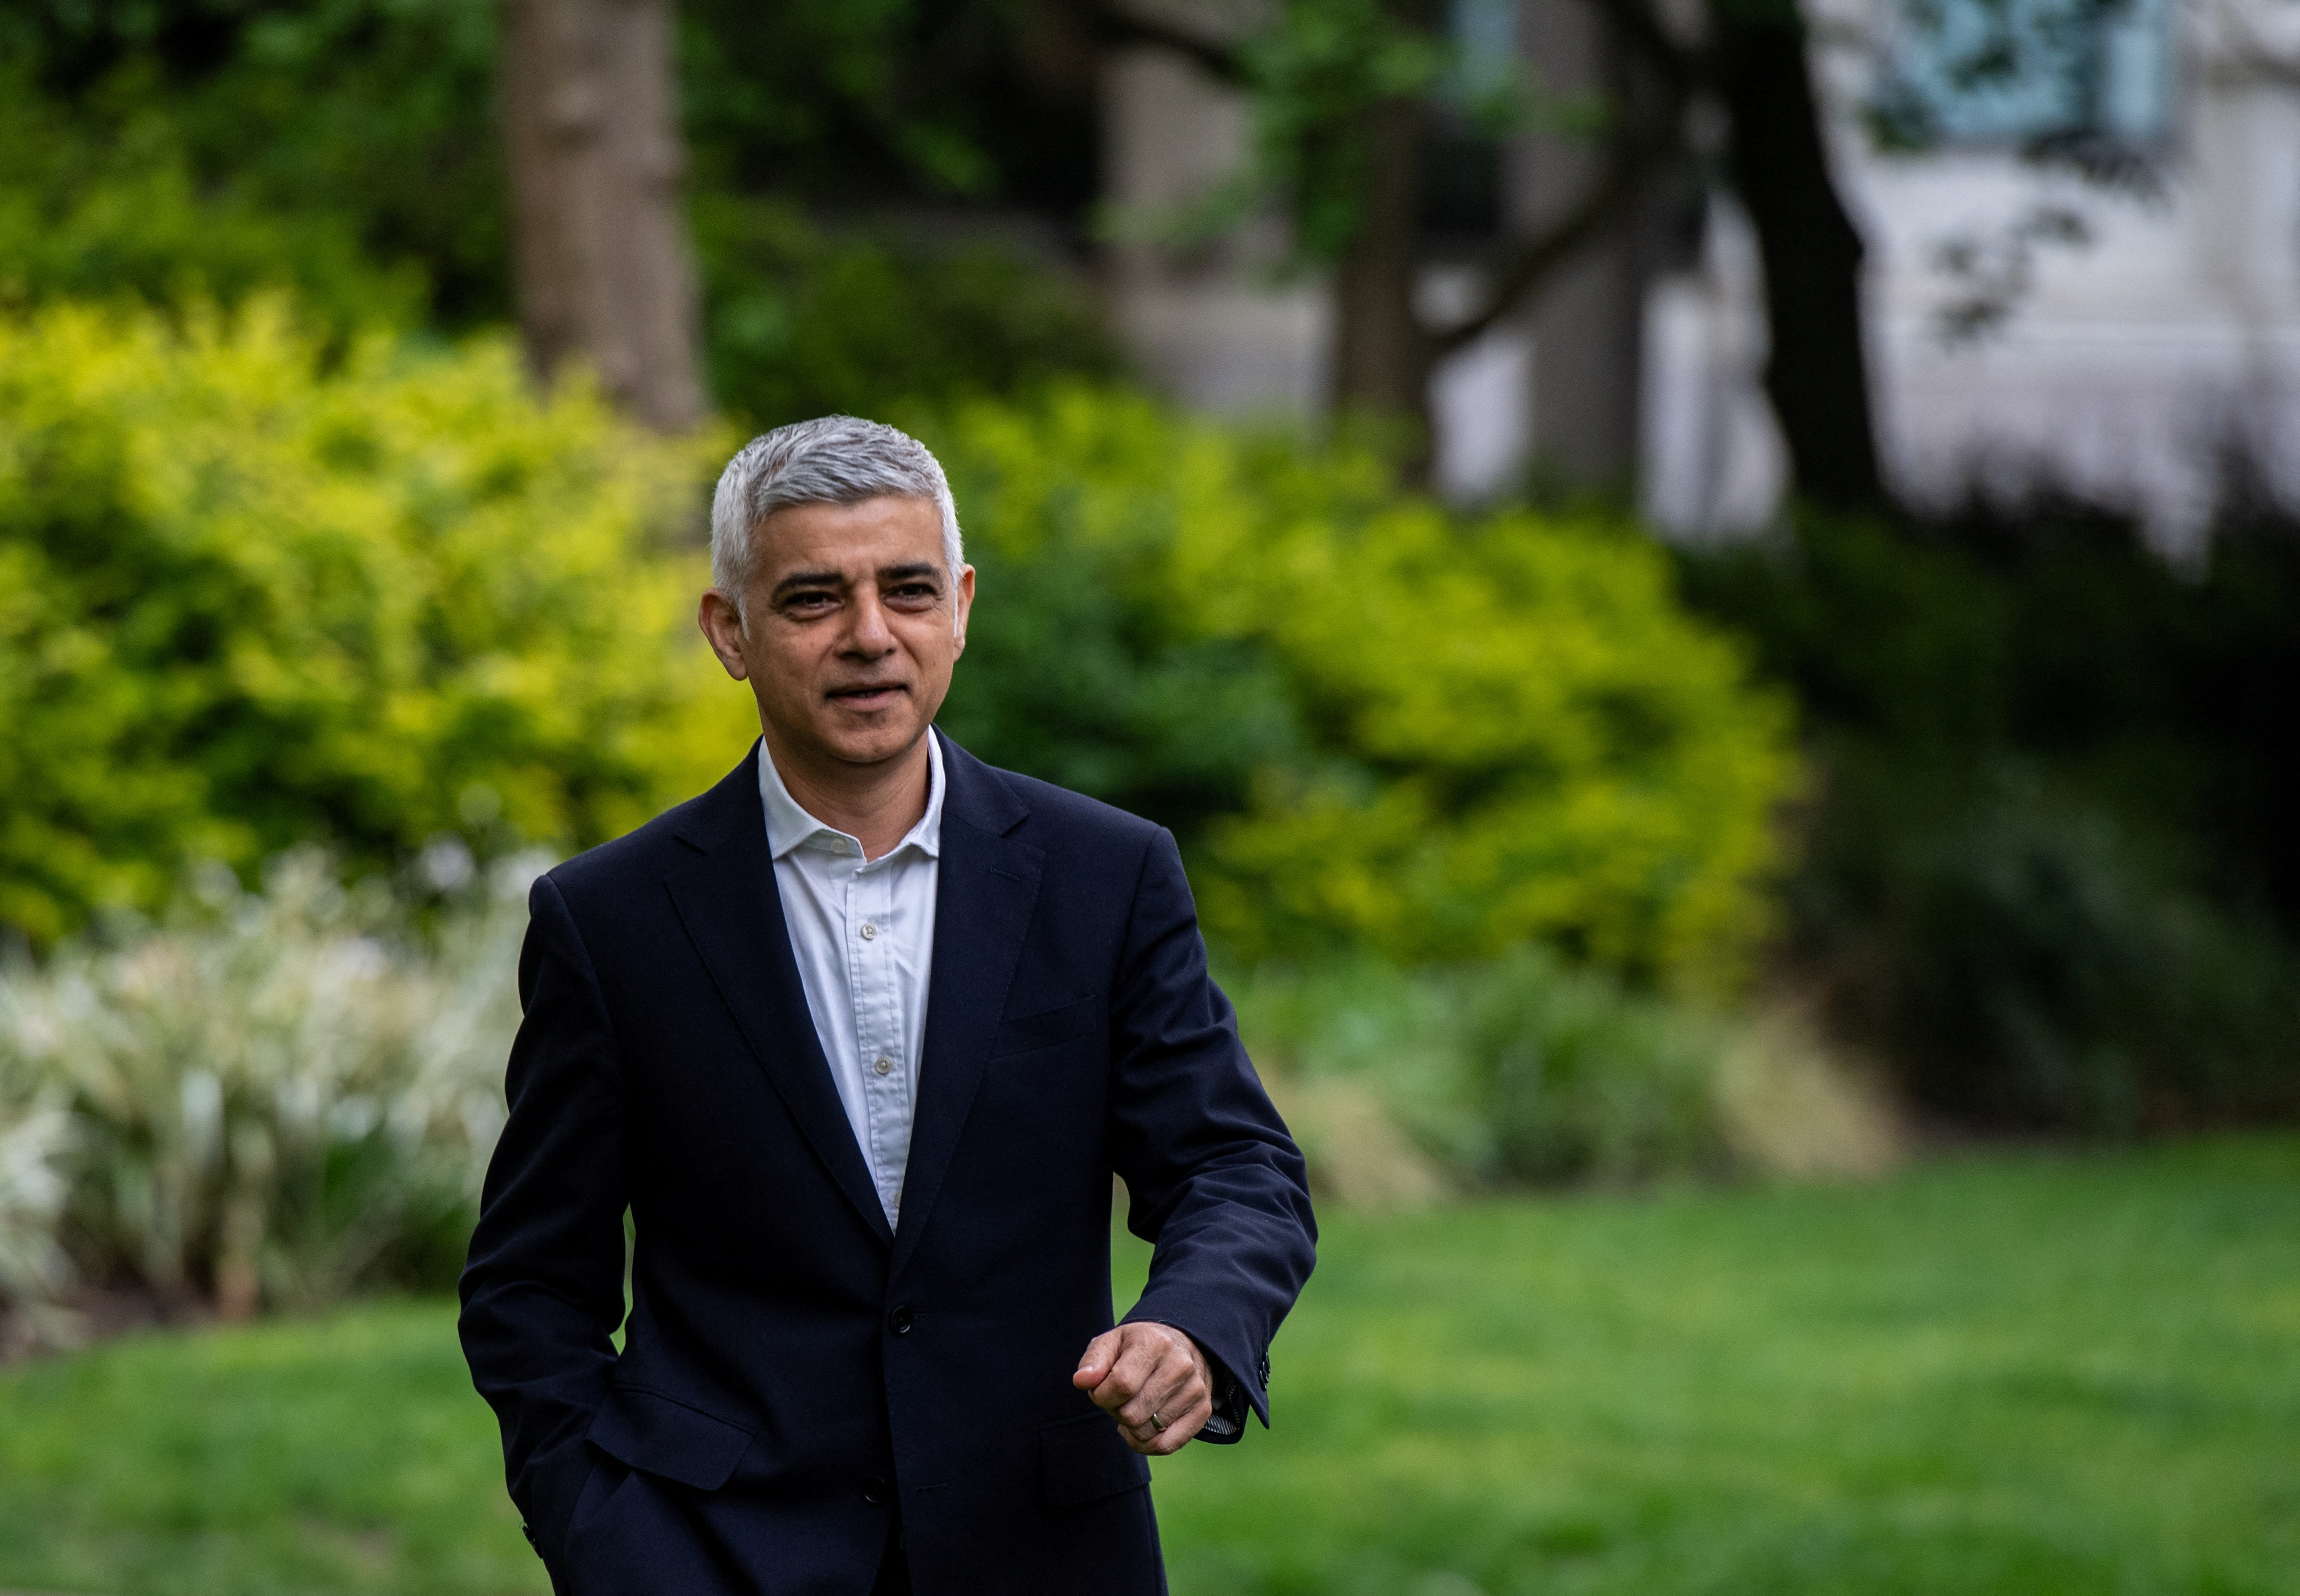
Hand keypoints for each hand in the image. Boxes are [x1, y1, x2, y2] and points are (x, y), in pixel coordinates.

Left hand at [1072, 1322, 1212, 1455]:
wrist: (1180, 1345)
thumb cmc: (1138, 1347)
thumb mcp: (1112, 1343)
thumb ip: (1093, 1361)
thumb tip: (1082, 1381)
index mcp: (1155, 1343)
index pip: (1120, 1385)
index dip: (1101, 1396)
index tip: (1100, 1390)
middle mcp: (1180, 1365)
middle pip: (1132, 1414)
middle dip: (1115, 1411)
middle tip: (1120, 1398)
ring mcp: (1195, 1389)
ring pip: (1147, 1433)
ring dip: (1131, 1426)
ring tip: (1135, 1405)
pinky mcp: (1202, 1411)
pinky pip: (1166, 1446)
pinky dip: (1147, 1444)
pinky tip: (1144, 1426)